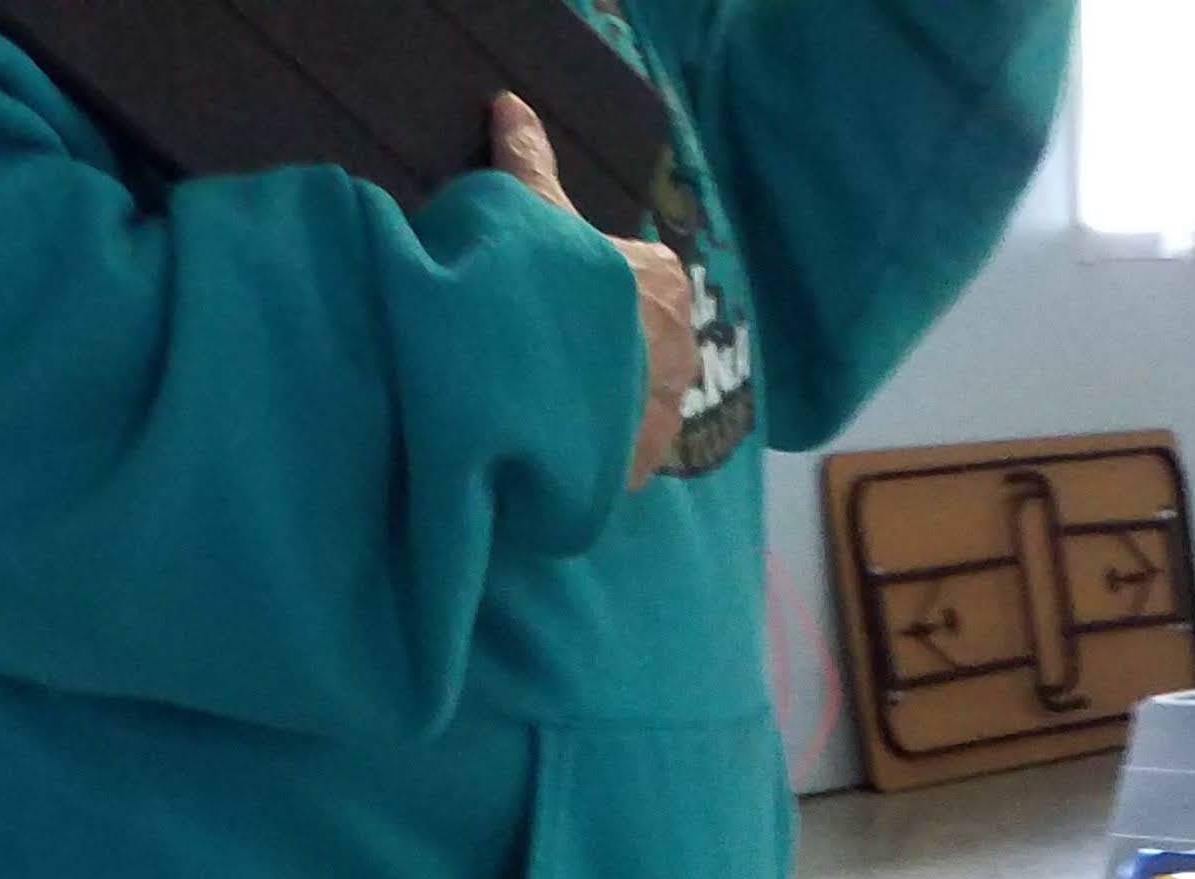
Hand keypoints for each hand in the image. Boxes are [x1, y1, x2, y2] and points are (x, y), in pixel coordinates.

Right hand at [491, 94, 695, 489]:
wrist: (547, 372)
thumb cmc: (551, 280)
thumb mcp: (536, 210)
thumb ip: (529, 160)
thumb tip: (511, 103)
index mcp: (666, 281)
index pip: (641, 281)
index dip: (600, 292)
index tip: (564, 302)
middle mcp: (683, 345)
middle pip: (642, 344)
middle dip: (608, 350)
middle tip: (555, 355)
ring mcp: (668, 408)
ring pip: (635, 399)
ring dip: (605, 401)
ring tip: (556, 402)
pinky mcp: (644, 460)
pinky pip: (622, 451)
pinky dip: (596, 448)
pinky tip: (562, 441)